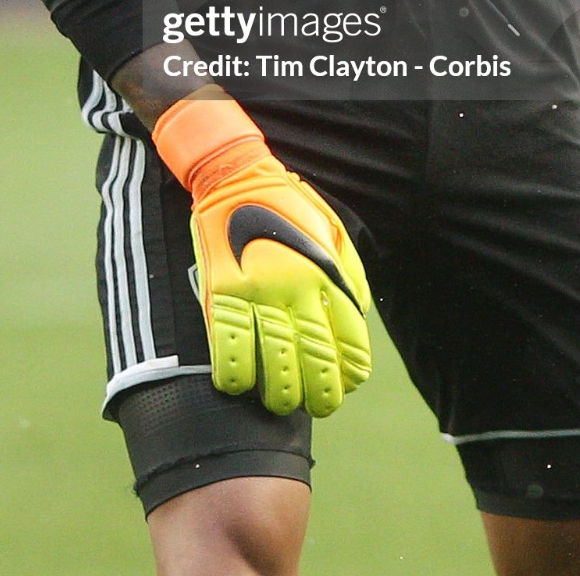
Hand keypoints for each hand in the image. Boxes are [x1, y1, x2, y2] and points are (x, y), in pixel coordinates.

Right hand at [152, 95, 371, 417]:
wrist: (234, 174)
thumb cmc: (287, 205)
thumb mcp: (331, 233)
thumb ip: (348, 277)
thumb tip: (357, 320)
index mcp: (328, 275)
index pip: (351, 345)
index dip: (349, 375)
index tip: (343, 385)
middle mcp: (297, 288)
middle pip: (316, 365)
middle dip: (320, 398)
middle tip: (314, 405)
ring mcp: (259, 293)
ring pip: (275, 368)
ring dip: (279, 396)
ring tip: (278, 401)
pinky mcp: (222, 293)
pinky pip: (229, 351)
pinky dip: (235, 377)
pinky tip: (239, 382)